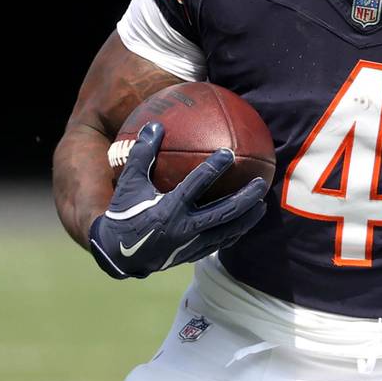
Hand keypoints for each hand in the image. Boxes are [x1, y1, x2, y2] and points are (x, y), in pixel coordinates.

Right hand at [88, 122, 268, 279]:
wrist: (119, 255)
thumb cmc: (124, 213)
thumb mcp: (130, 184)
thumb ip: (142, 155)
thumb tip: (154, 125)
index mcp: (168, 210)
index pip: (195, 186)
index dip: (213, 169)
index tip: (228, 153)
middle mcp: (183, 228)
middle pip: (224, 212)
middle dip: (245, 198)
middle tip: (260, 183)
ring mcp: (191, 244)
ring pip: (228, 231)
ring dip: (248, 218)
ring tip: (262, 205)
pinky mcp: (194, 254)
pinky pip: (221, 242)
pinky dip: (235, 231)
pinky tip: (245, 222)